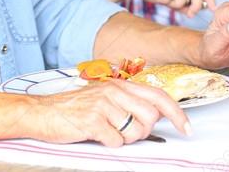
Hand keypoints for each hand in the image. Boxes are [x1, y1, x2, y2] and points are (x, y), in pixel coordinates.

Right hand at [29, 77, 188, 146]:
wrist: (41, 112)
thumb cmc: (73, 109)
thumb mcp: (103, 98)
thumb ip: (128, 102)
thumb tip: (154, 117)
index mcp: (120, 85)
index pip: (158, 96)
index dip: (177, 114)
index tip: (187, 128)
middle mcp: (114, 91)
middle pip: (151, 117)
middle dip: (144, 131)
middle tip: (126, 132)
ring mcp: (103, 105)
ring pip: (136, 132)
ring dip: (125, 139)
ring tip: (108, 132)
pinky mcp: (93, 121)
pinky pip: (116, 141)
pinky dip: (109, 144)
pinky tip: (97, 136)